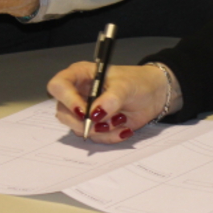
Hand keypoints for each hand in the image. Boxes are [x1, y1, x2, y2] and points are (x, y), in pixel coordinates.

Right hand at [47, 62, 180, 144]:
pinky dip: (110, 136)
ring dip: (100, 130)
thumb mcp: (126, 86)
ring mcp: (85, 112)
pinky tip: (124, 128)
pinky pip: (95, 137)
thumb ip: (111, 99)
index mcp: (80, 75)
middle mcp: (77, 94)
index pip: (58, 86)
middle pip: (63, 112)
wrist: (154, 95)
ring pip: (78, 128)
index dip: (67, 100)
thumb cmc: (138, 82)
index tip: (84, 111)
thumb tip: (95, 114)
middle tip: (103, 123)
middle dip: (83, 122)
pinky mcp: (96, 126)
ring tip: (121, 120)